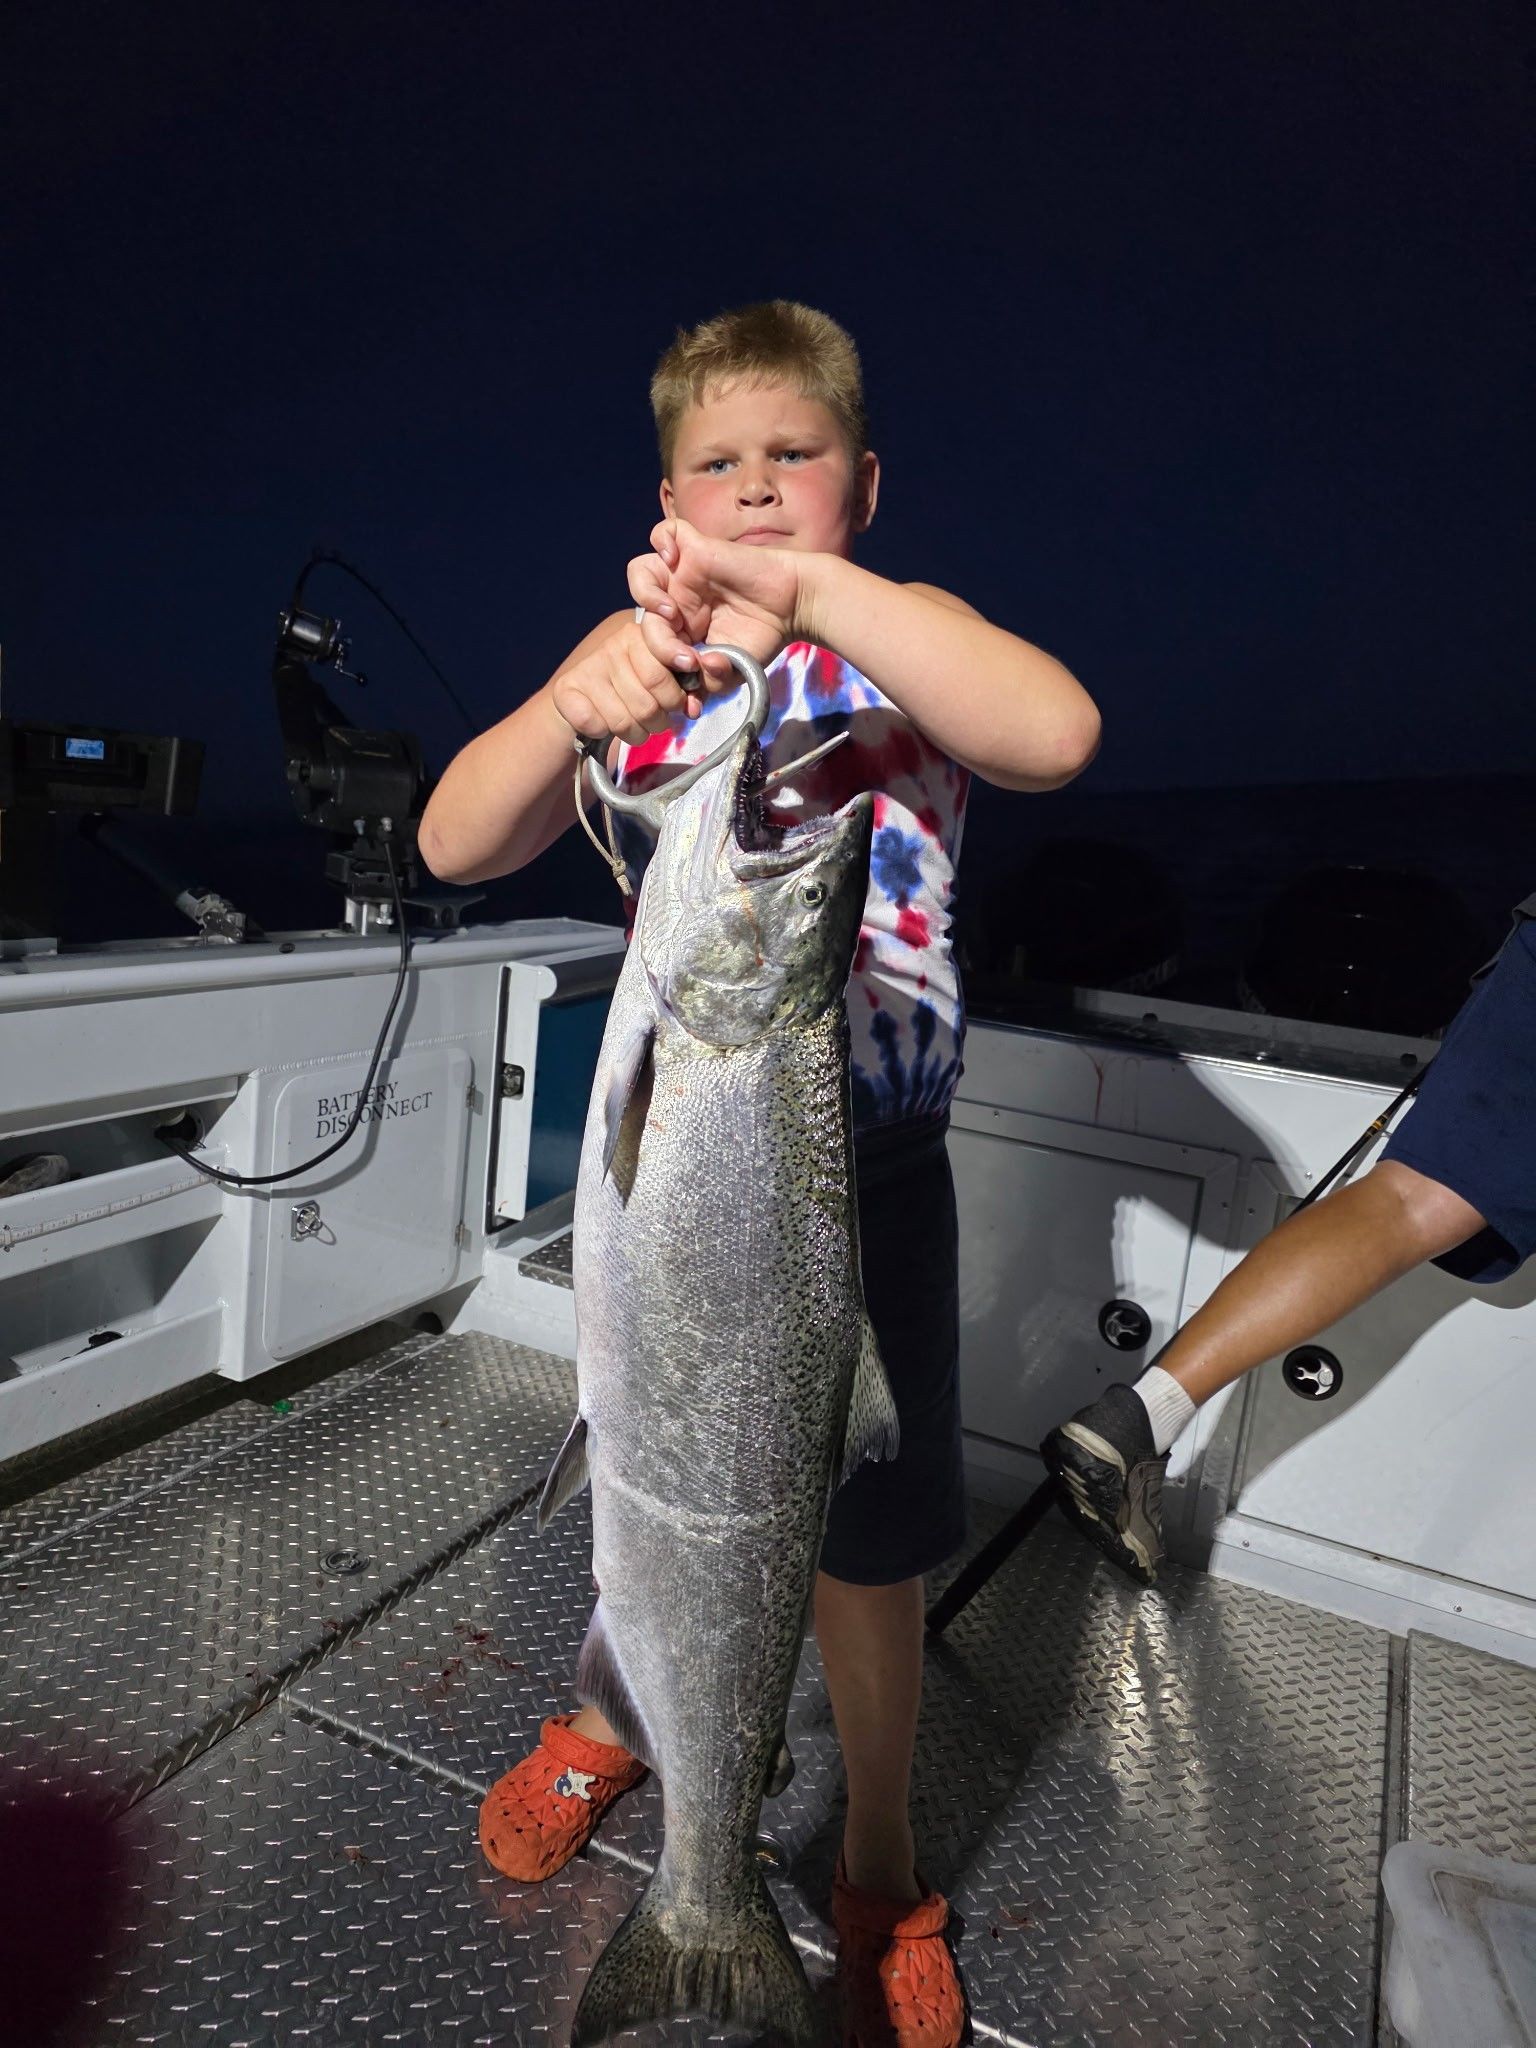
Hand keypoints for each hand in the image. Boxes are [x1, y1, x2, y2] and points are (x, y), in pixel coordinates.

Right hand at [551, 620, 718, 747]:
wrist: (585, 705)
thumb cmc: (634, 694)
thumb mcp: (666, 685)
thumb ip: (687, 690)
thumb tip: (694, 707)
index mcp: (642, 636)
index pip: (667, 659)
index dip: (678, 689)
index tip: (684, 704)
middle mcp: (614, 645)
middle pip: (650, 696)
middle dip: (660, 720)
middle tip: (659, 722)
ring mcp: (590, 666)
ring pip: (624, 719)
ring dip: (636, 734)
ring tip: (636, 728)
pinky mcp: (566, 688)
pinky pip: (595, 723)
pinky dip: (604, 734)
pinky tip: (605, 725)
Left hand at [628, 519, 808, 681]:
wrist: (793, 606)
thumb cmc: (764, 635)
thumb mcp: (733, 670)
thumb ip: (709, 679)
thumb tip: (693, 669)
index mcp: (681, 631)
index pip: (651, 646)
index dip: (661, 665)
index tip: (689, 676)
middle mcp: (677, 601)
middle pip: (645, 618)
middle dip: (660, 645)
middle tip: (688, 657)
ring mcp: (684, 574)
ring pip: (640, 573)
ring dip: (646, 596)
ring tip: (671, 614)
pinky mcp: (697, 548)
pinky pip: (664, 532)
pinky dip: (661, 542)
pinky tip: (673, 560)